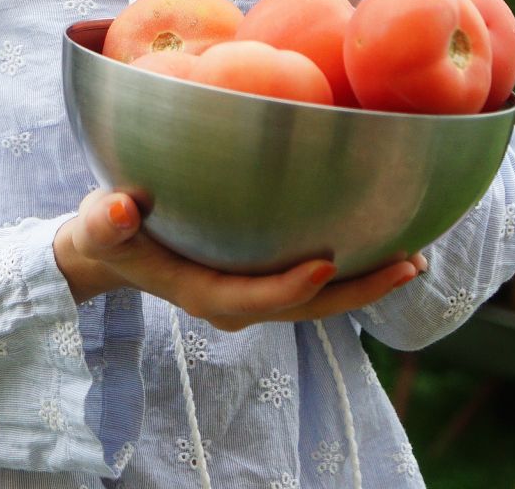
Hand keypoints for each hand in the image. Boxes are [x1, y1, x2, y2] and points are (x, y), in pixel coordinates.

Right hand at [56, 187, 426, 330]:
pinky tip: (387, 242)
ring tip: (417, 258)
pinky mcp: (264, 276)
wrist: (112, 248)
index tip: (327, 264)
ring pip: (320, 299)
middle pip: (307, 307)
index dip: (291, 288)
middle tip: (408, 264)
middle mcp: (238, 301)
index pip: (253, 298)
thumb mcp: (97, 225)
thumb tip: (119, 207)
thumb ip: (106, 219)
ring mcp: (255, 292)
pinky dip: (353, 268)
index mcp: (203, 293)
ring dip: (369, 283)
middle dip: (359, 292)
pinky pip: (316, 281)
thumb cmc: (108, 233)